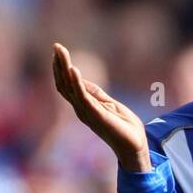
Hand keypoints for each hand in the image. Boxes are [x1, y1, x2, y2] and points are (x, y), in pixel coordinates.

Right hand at [52, 42, 150, 171]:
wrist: (135, 146)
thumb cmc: (124, 126)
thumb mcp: (109, 103)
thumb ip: (95, 92)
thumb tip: (80, 79)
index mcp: (84, 106)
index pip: (66, 85)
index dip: (61, 69)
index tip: (59, 51)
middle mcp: (81, 109)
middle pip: (64, 84)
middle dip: (59, 65)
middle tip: (57, 46)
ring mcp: (87, 113)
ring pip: (70, 88)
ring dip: (65, 68)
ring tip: (61, 52)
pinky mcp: (97, 115)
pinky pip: (83, 97)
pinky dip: (77, 83)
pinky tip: (73, 69)